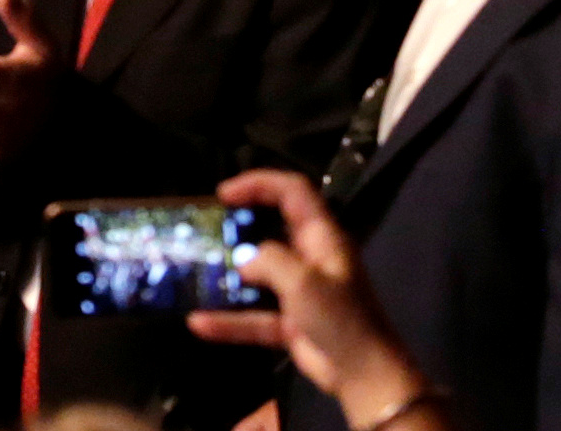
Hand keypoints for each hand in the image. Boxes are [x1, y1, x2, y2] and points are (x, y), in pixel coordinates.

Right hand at [187, 170, 441, 430]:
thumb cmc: (340, 319)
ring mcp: (299, 291)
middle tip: (206, 228)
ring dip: (229, 274)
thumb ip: (269, 260)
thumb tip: (244, 263)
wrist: (364, 377)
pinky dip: (229, 320)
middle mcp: (310, 259)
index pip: (293, 192)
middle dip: (239, 226)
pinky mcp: (290, 323)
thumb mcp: (304, 281)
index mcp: (322, 238)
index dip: (259, 183)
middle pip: (272, 228)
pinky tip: (199, 323)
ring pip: (258, 274)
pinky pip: (253, 315)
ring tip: (195, 270)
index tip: (223, 193)